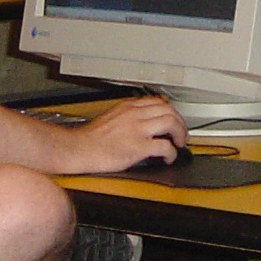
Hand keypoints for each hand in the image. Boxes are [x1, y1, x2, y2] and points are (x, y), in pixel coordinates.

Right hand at [56, 97, 187, 175]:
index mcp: (128, 107)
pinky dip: (171, 153)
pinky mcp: (139, 147)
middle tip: (181, 133)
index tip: (172, 119)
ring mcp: (138, 130)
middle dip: (179, 122)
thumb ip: (126, 116)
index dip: (169, 111)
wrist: (79, 149)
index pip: (157, 102)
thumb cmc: (90, 138)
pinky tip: (169, 158)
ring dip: (180, 133)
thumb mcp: (110, 116)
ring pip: (171, 123)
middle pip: (168, 110)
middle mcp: (135, 114)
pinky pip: (164, 147)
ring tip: (179, 143)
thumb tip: (138, 123)